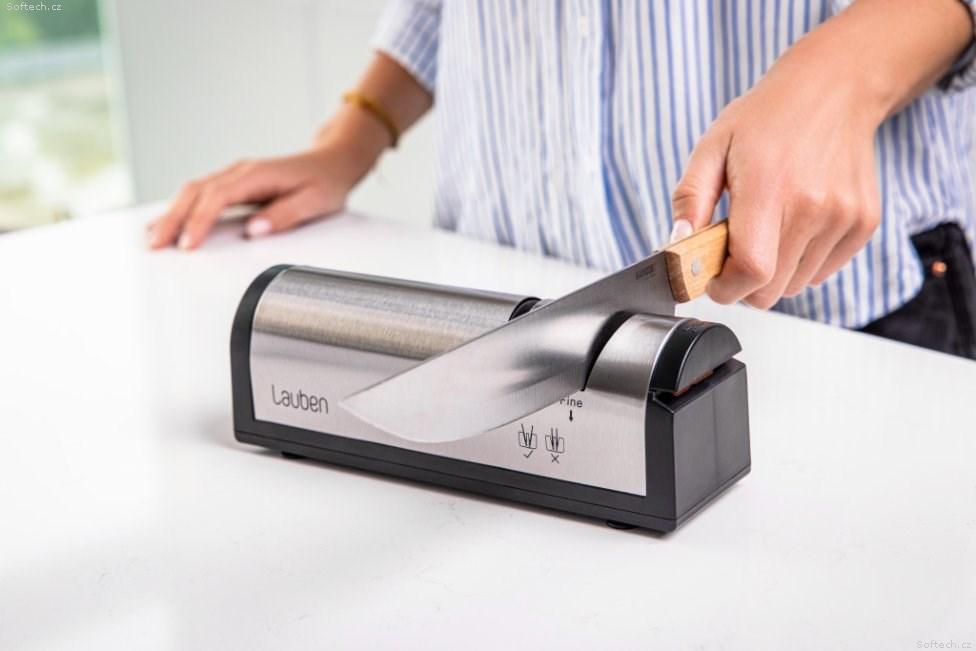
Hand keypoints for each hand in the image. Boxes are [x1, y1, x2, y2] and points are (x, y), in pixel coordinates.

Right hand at [147, 146, 358, 249]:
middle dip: (173, 218)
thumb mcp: (315, 202)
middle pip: (196, 191)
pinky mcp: (234, 183)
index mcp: (258, 174)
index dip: (200, 221)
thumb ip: (284, 216)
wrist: (332, 162)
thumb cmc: (325, 183)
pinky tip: (168, 223)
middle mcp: (241, 171)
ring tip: (153, 238)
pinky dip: (181, 208)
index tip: (188, 244)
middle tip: (155, 245)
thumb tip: (254, 231)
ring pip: (193, 190)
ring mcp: (235, 175)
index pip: (218, 197)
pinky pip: (201, 193)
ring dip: (171, 213)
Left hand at [670, 46, 882, 308]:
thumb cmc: (767, 117)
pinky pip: (823, 272)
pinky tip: (794, 225)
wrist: (834, 89)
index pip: (751, 270)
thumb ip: (690, 198)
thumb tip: (678, 244)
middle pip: (771, 290)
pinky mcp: (864, 223)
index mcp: (769, 187)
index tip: (712, 280)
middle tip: (734, 251)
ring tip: (767, 228)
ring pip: (796, 285)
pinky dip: (802, 262)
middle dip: (743, 284)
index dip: (726, 287)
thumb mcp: (712, 147)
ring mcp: (843, 216)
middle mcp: (813, 206)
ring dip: (774, 272)